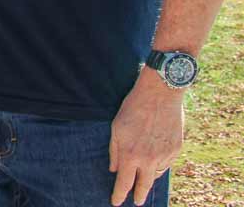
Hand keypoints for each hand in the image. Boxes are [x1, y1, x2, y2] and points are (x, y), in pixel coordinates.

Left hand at [109, 69, 183, 205]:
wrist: (160, 95)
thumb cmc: (133, 109)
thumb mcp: (116, 128)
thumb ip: (114, 151)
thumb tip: (114, 170)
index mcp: (131, 155)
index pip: (124, 183)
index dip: (119, 195)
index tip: (116, 202)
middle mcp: (149, 159)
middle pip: (144, 185)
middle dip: (139, 196)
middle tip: (136, 202)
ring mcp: (165, 155)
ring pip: (156, 174)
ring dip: (149, 176)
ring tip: (143, 175)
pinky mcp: (176, 149)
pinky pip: (167, 163)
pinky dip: (160, 164)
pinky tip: (154, 157)